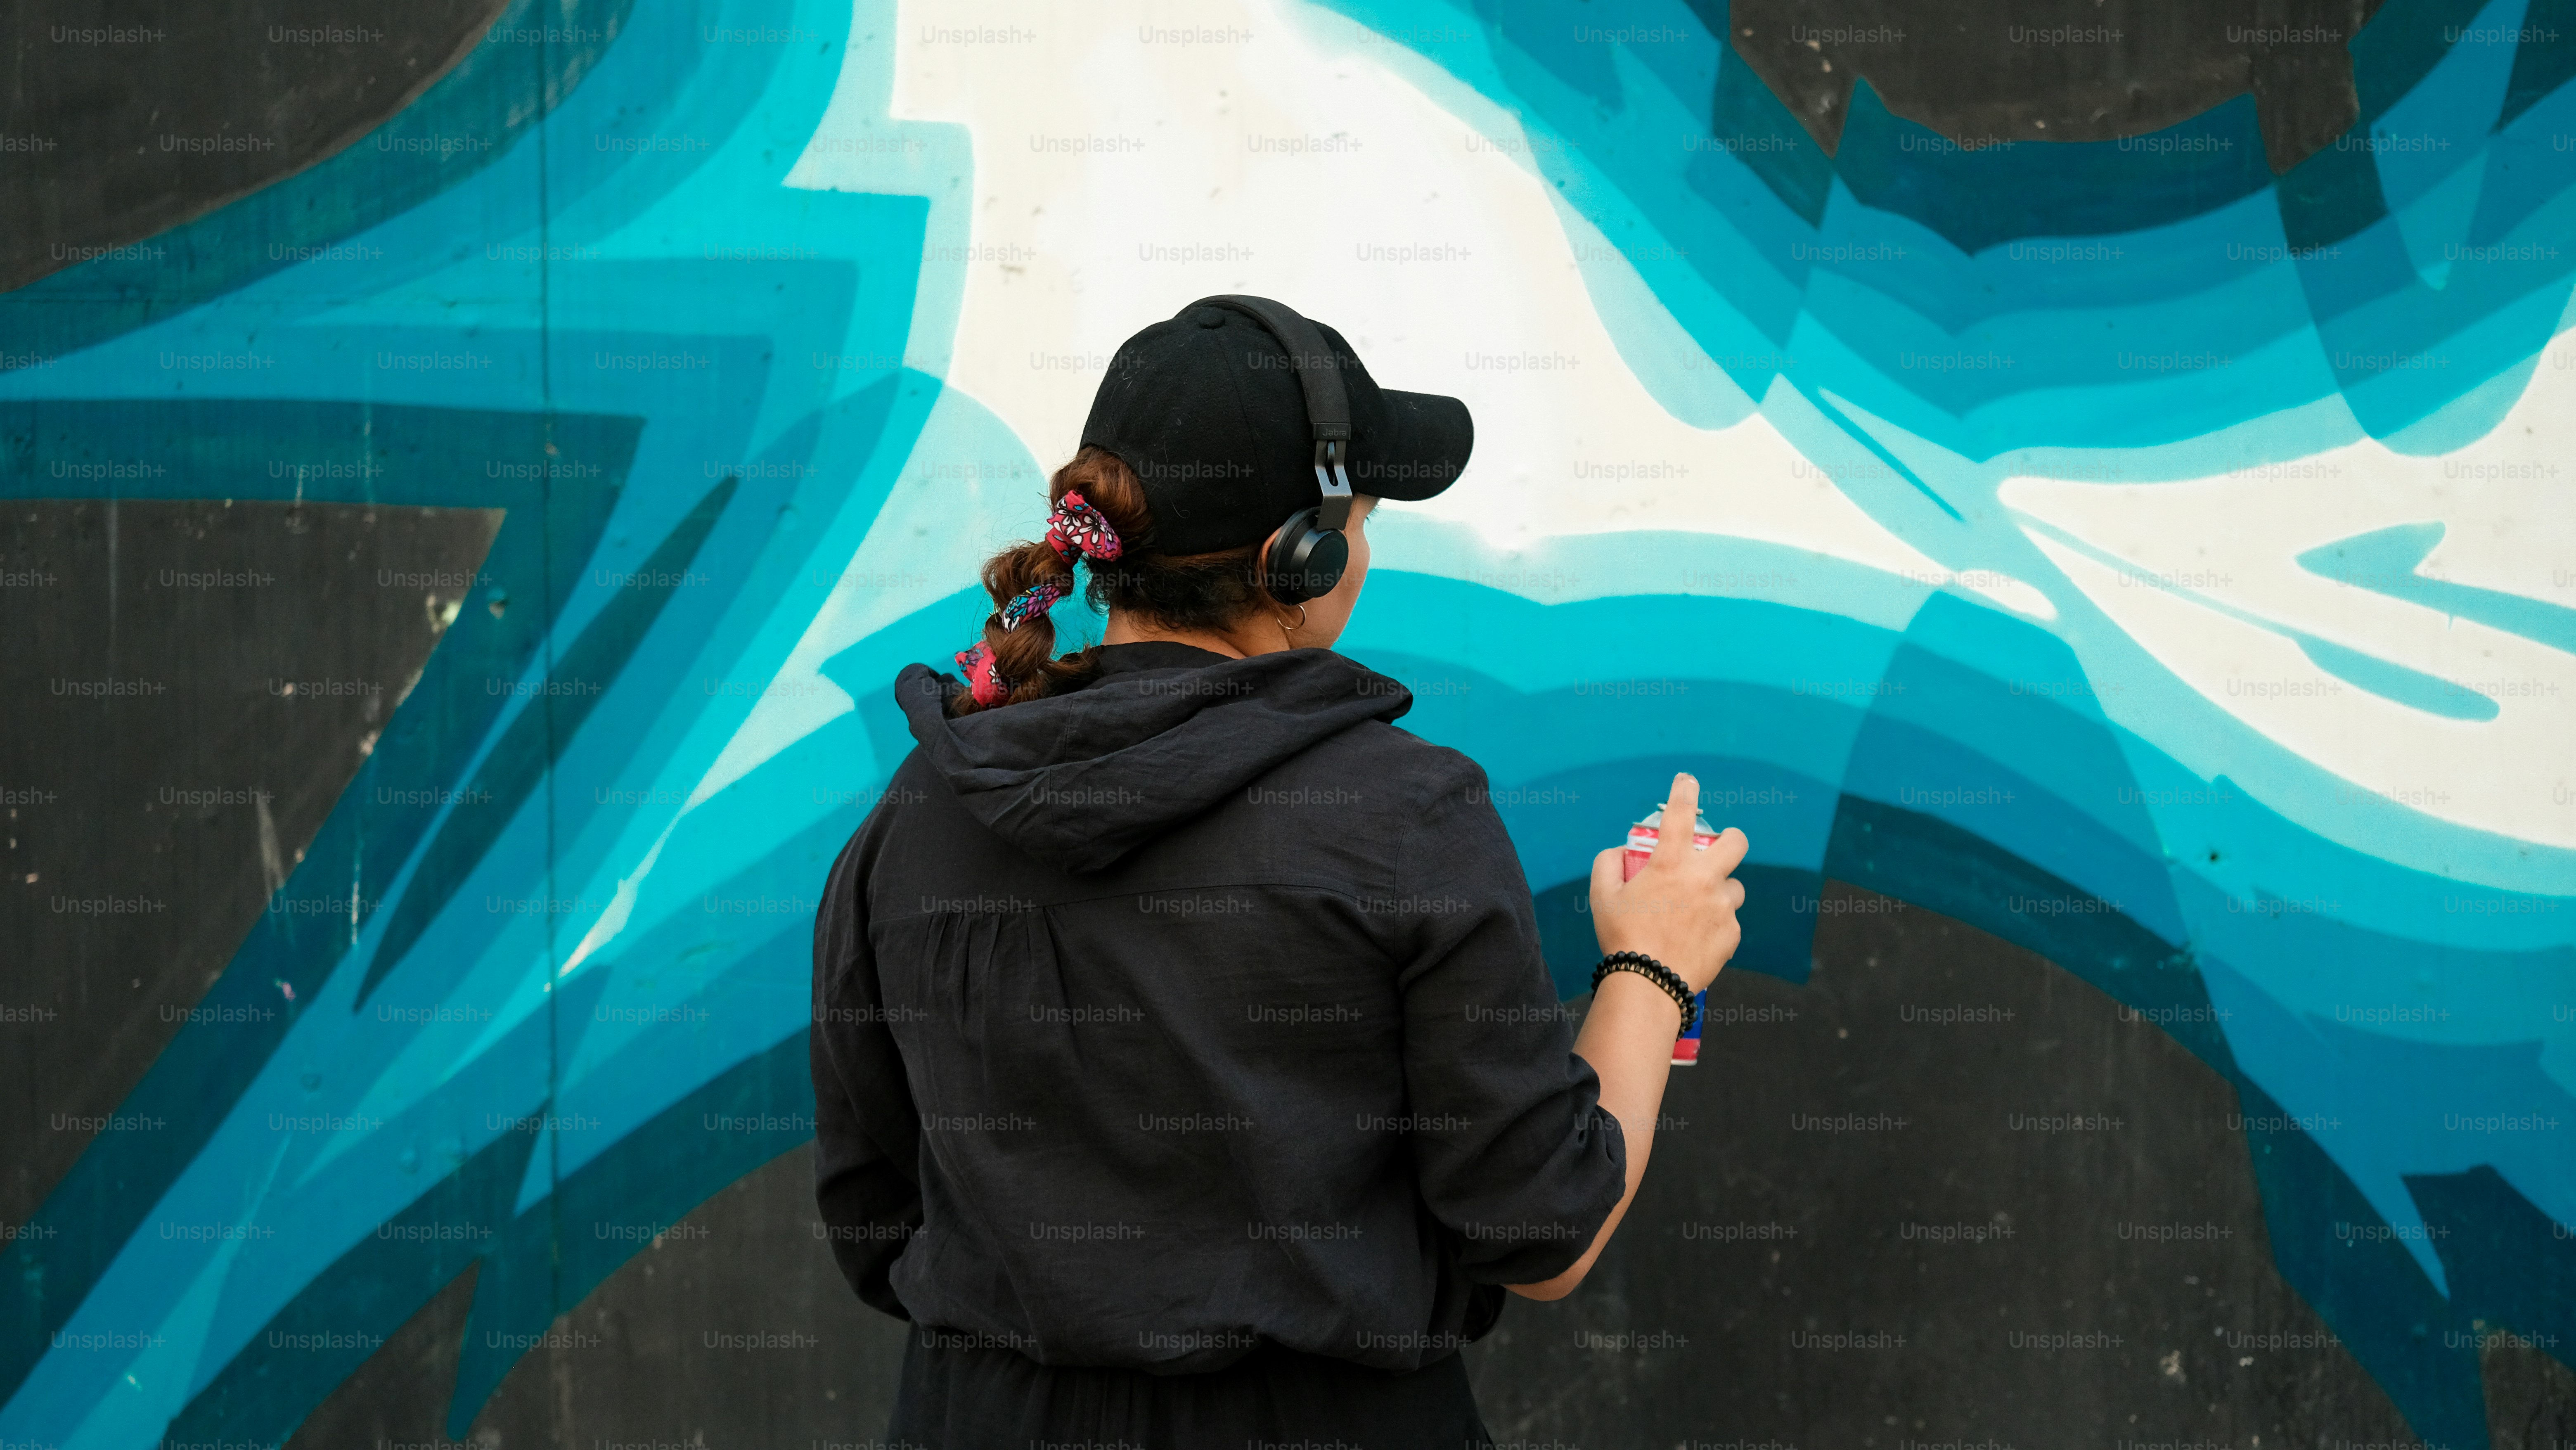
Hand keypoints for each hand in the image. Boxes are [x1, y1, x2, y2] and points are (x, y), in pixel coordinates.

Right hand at [1588, 771, 1746, 993]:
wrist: (1648, 984)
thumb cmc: (1622, 938)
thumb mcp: (1601, 896)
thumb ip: (1608, 863)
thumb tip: (1621, 852)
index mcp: (1670, 864)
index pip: (1680, 814)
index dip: (1685, 791)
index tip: (1688, 780)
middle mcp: (1703, 880)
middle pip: (1736, 843)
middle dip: (1731, 838)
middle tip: (1720, 846)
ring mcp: (1722, 907)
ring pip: (1732, 887)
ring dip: (1718, 891)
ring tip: (1695, 910)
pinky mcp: (1731, 934)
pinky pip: (1728, 920)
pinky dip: (1714, 924)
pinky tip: (1694, 938)